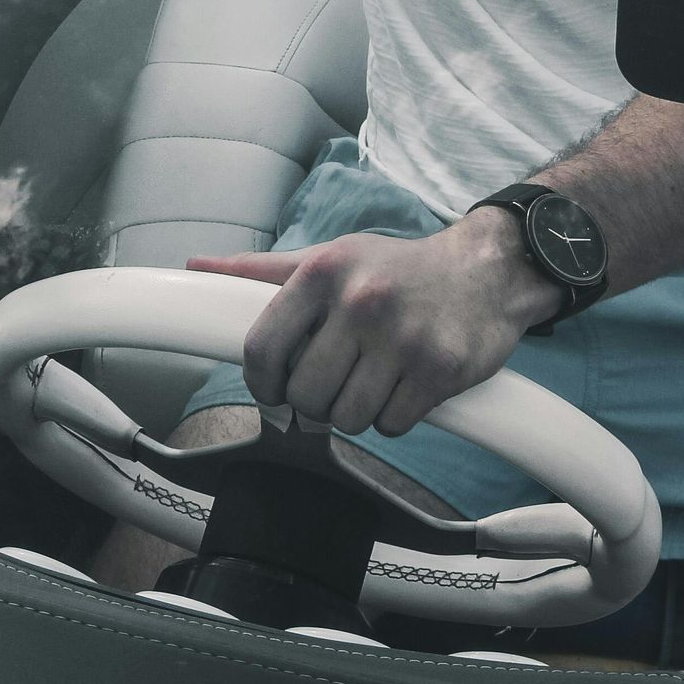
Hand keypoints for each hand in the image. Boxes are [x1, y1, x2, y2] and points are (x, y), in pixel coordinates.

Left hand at [189, 215, 560, 440]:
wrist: (486, 270)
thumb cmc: (397, 269)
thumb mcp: (331, 256)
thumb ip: (262, 271)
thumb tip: (197, 267)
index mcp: (323, 272)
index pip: (261, 348)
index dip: (261, 383)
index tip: (274, 390)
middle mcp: (360, 302)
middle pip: (304, 395)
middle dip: (314, 401)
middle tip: (334, 382)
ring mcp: (402, 338)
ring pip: (346, 418)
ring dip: (355, 412)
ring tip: (371, 380)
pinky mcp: (438, 370)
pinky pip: (390, 426)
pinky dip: (393, 417)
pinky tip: (403, 387)